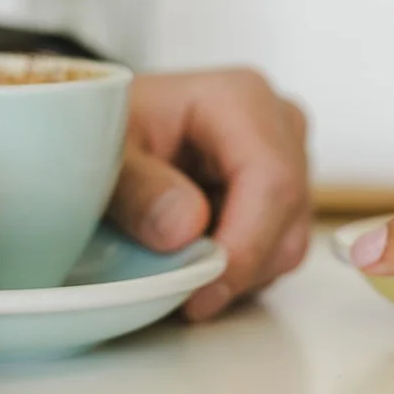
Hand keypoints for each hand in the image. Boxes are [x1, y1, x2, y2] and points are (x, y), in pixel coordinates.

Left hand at [107, 69, 309, 320]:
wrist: (108, 126)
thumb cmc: (109, 127)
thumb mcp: (104, 155)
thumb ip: (138, 189)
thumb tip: (184, 230)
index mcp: (240, 100)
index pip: (272, 181)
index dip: (245, 246)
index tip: (201, 289)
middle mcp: (277, 124)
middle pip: (288, 215)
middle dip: (238, 266)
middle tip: (181, 294)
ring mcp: (286, 158)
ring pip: (288, 240)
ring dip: (238, 271)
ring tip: (178, 264)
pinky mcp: (281, 192)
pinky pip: (278, 248)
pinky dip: (239, 267)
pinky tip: (196, 253)